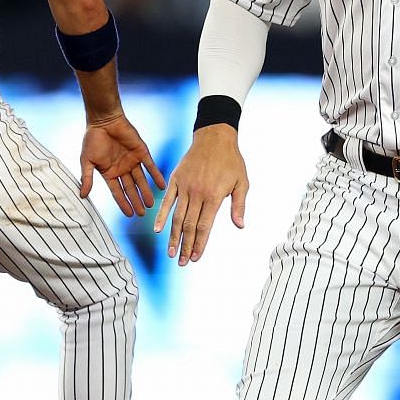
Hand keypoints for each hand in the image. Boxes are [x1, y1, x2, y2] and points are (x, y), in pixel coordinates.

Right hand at [79, 114, 167, 217]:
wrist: (104, 120)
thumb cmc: (93, 139)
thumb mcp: (87, 161)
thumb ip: (87, 178)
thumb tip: (82, 195)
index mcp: (110, 173)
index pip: (118, 192)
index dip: (123, 203)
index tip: (129, 214)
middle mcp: (123, 169)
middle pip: (131, 189)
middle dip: (136, 201)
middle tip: (143, 214)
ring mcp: (133, 161)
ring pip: (141, 180)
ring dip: (146, 192)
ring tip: (151, 204)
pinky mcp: (142, 152)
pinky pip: (151, 166)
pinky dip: (156, 176)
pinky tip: (162, 186)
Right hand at [153, 125, 248, 264]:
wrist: (215, 137)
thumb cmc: (231, 161)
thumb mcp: (242, 182)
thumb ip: (239, 205)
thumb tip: (240, 225)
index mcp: (214, 196)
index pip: (205, 226)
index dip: (199, 244)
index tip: (195, 258)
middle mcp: (197, 193)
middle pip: (189, 226)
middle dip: (185, 246)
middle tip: (182, 262)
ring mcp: (185, 187)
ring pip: (177, 217)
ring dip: (173, 236)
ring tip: (171, 252)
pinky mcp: (175, 180)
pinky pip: (167, 201)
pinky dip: (161, 216)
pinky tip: (157, 230)